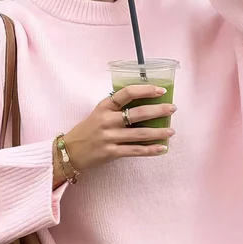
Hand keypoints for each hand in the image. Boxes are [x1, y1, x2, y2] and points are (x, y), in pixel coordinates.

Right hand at [62, 86, 176, 171]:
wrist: (70, 151)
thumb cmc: (88, 130)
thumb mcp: (99, 113)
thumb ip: (117, 108)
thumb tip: (146, 104)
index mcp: (105, 106)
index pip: (127, 93)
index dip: (146, 90)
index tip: (161, 90)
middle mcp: (107, 120)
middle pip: (138, 113)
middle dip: (158, 110)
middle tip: (172, 108)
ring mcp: (109, 137)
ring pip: (140, 134)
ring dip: (159, 132)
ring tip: (171, 131)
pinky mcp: (111, 153)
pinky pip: (135, 151)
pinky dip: (151, 150)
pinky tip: (162, 148)